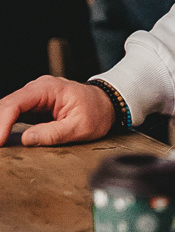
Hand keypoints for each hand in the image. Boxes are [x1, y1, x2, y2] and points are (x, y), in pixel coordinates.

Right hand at [0, 76, 114, 147]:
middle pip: (6, 104)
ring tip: (0, 143)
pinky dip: (5, 125)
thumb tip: (26, 139)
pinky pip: (14, 113)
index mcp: (48, 88)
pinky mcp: (34, 105)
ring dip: (0, 125)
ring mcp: (34, 95)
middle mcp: (38, 88)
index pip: (16, 103)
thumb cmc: (97, 113)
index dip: (2, 122)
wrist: (107, 104)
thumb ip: (53, 133)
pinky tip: (2, 137)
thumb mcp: (80, 127)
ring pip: (7, 108)